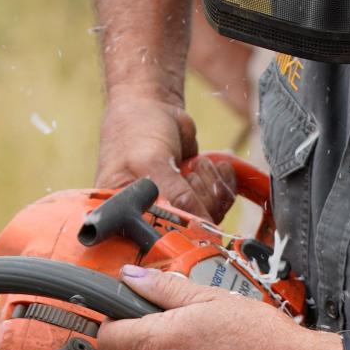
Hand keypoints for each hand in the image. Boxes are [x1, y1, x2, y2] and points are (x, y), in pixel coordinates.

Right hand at [94, 94, 236, 221]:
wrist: (150, 105)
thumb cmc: (137, 131)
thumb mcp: (151, 162)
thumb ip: (176, 195)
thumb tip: (201, 227)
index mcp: (126, 218)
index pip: (157, 244)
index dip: (180, 232)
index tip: (188, 207)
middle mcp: (149, 220)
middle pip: (189, 233)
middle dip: (199, 199)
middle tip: (187, 173)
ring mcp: (175, 210)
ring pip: (210, 218)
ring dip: (211, 187)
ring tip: (198, 164)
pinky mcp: (195, 198)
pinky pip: (220, 203)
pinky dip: (223, 183)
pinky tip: (217, 166)